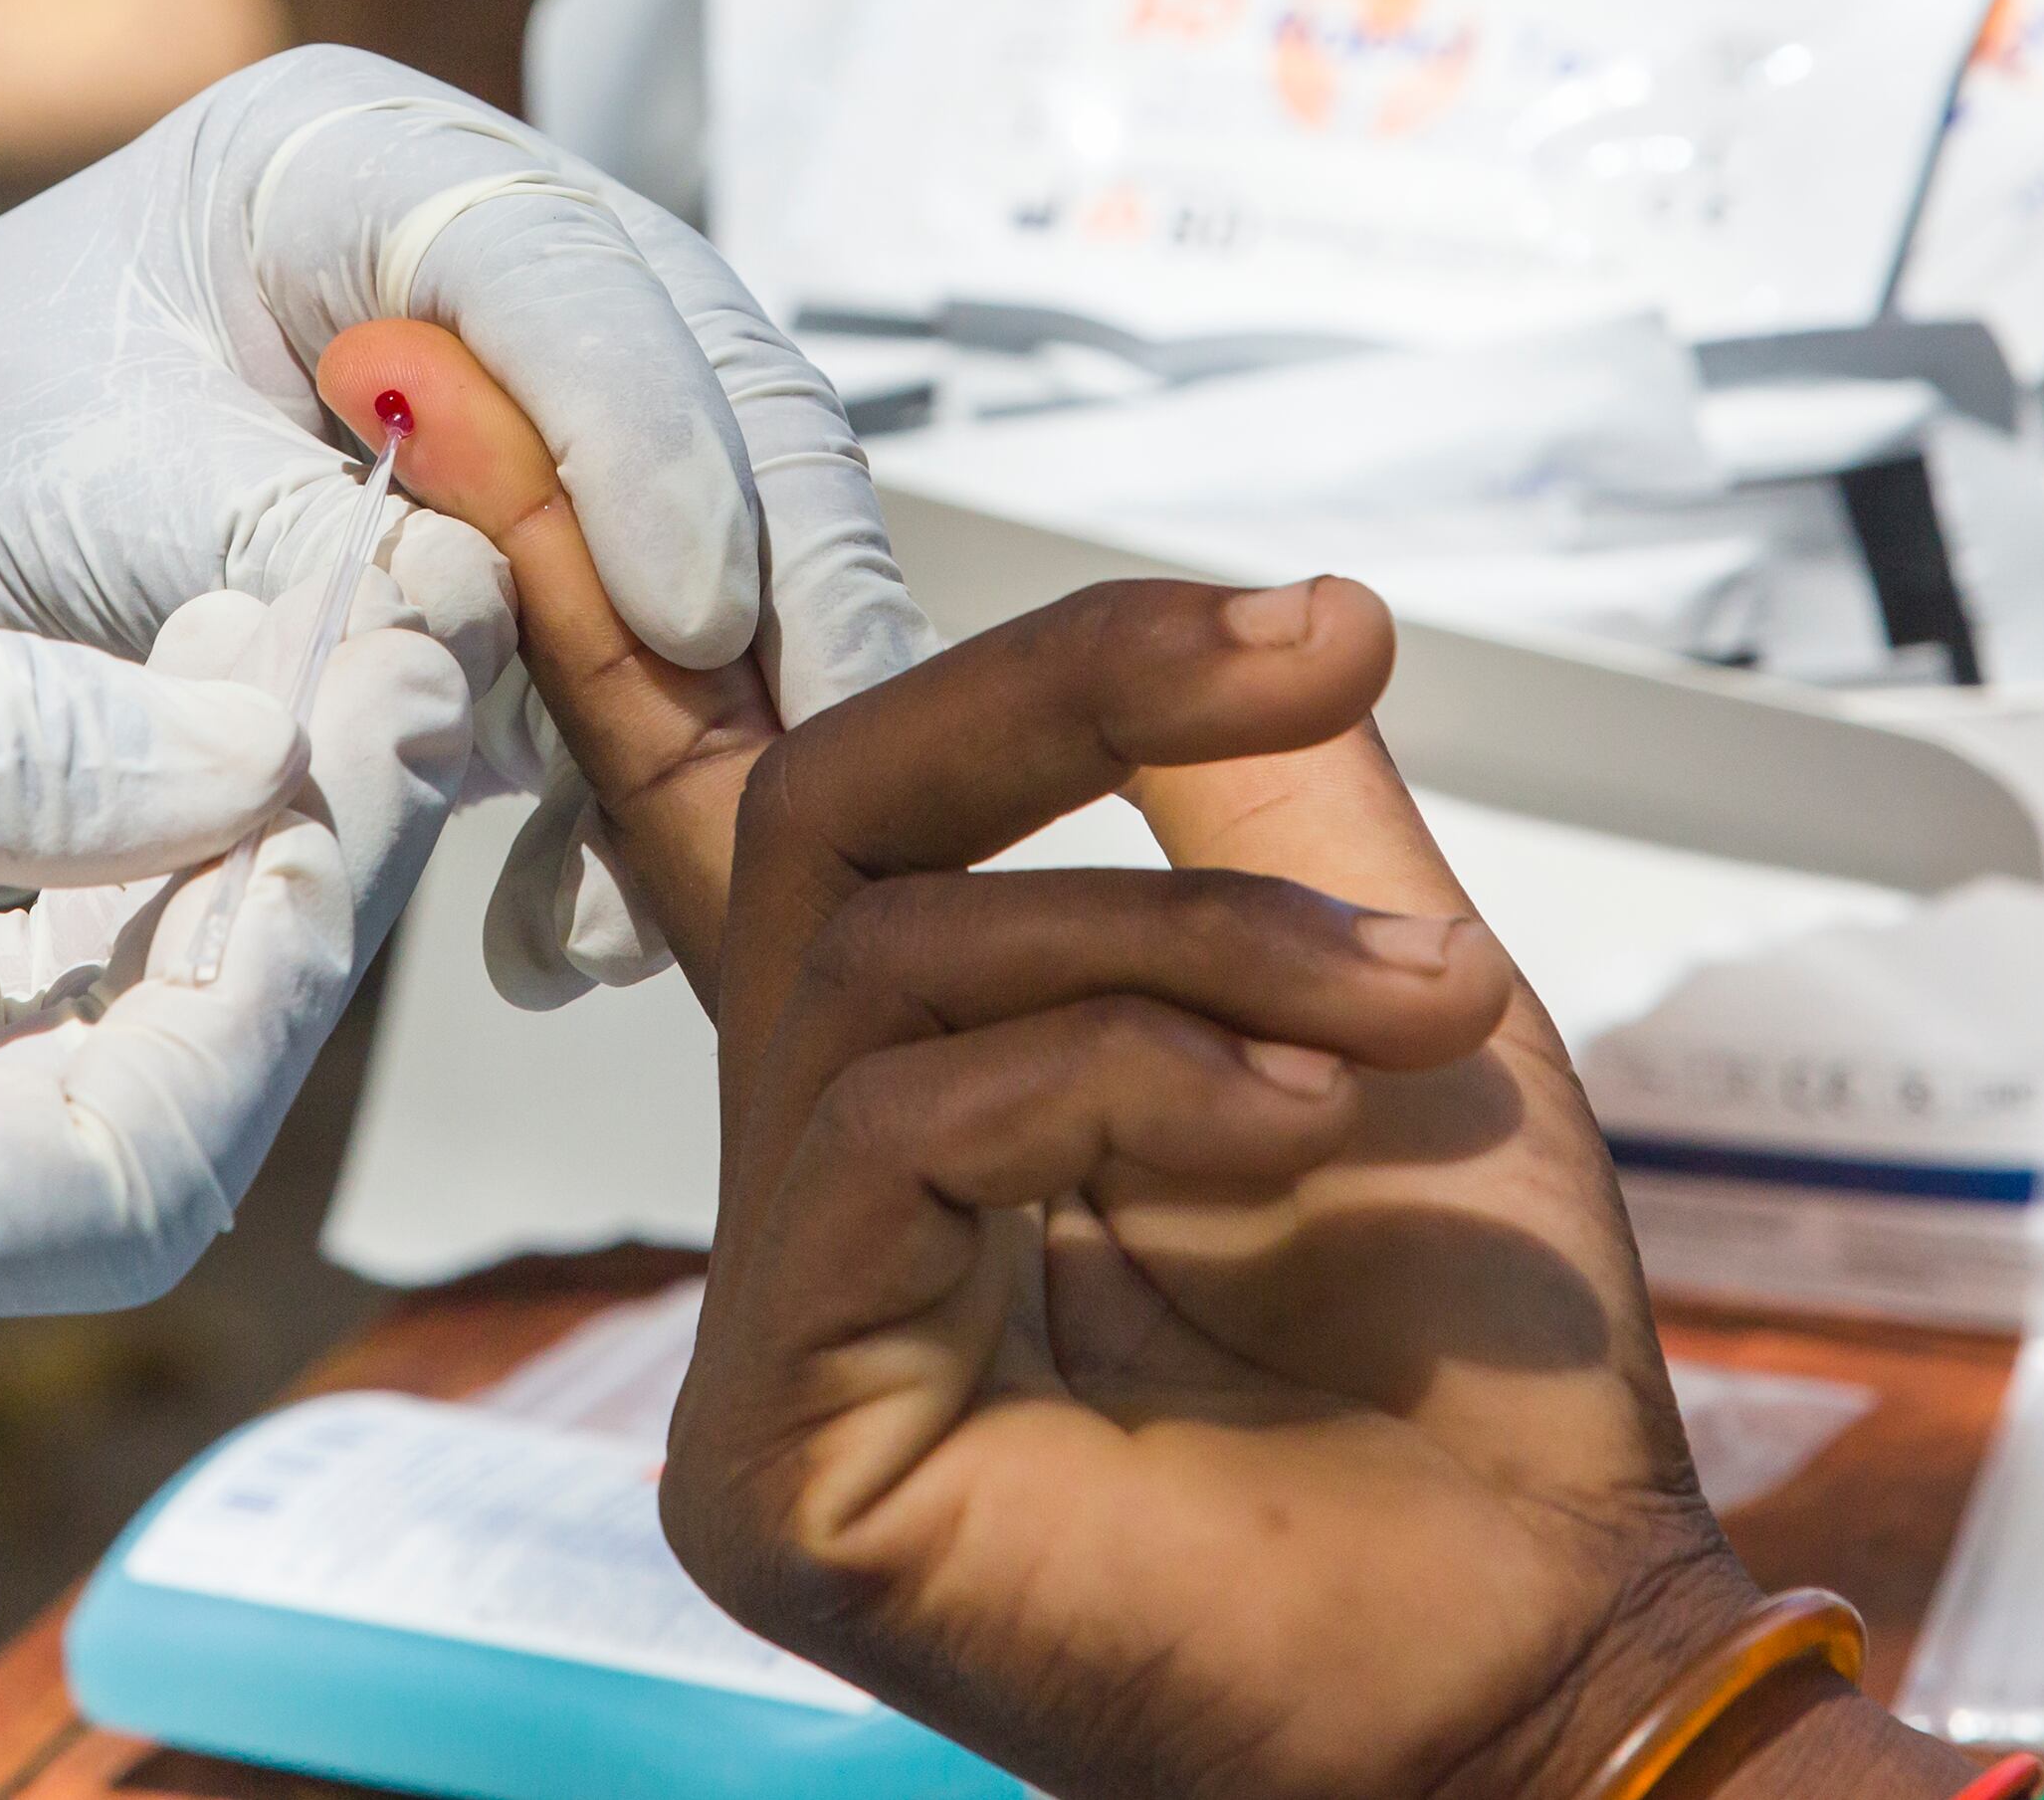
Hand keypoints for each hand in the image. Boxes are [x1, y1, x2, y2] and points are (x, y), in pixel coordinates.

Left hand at [0, 46, 933, 997]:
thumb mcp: (61, 499)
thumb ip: (265, 542)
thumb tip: (474, 634)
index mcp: (334, 154)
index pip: (550, 263)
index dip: (641, 433)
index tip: (683, 609)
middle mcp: (459, 240)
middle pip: (706, 371)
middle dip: (778, 572)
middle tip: (824, 751)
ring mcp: (520, 383)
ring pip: (724, 506)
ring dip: (736, 697)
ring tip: (724, 869)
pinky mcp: (531, 531)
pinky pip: (652, 637)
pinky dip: (646, 775)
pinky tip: (588, 925)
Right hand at [0, 454, 471, 1375]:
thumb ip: (14, 740)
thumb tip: (287, 755)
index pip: (117, 1164)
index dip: (281, 954)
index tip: (367, 731)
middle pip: (139, 1128)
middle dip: (285, 896)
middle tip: (392, 657)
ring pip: (105, 1066)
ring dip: (230, 871)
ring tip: (328, 654)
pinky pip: (21, 1007)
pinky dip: (128, 872)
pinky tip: (211, 711)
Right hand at [357, 325, 1964, 1799]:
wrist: (1565, 1652)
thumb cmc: (1477, 1381)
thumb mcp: (1381, 992)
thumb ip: (1255, 799)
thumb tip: (1208, 611)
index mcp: (929, 1072)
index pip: (734, 804)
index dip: (603, 612)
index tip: (478, 391)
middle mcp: (816, 1177)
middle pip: (811, 817)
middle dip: (1067, 697)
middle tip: (1309, 651)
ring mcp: (777, 1317)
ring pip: (884, 961)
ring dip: (1183, 941)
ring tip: (1404, 1023)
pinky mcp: (773, 1448)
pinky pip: (900, 1132)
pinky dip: (1126, 1082)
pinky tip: (1295, 1134)